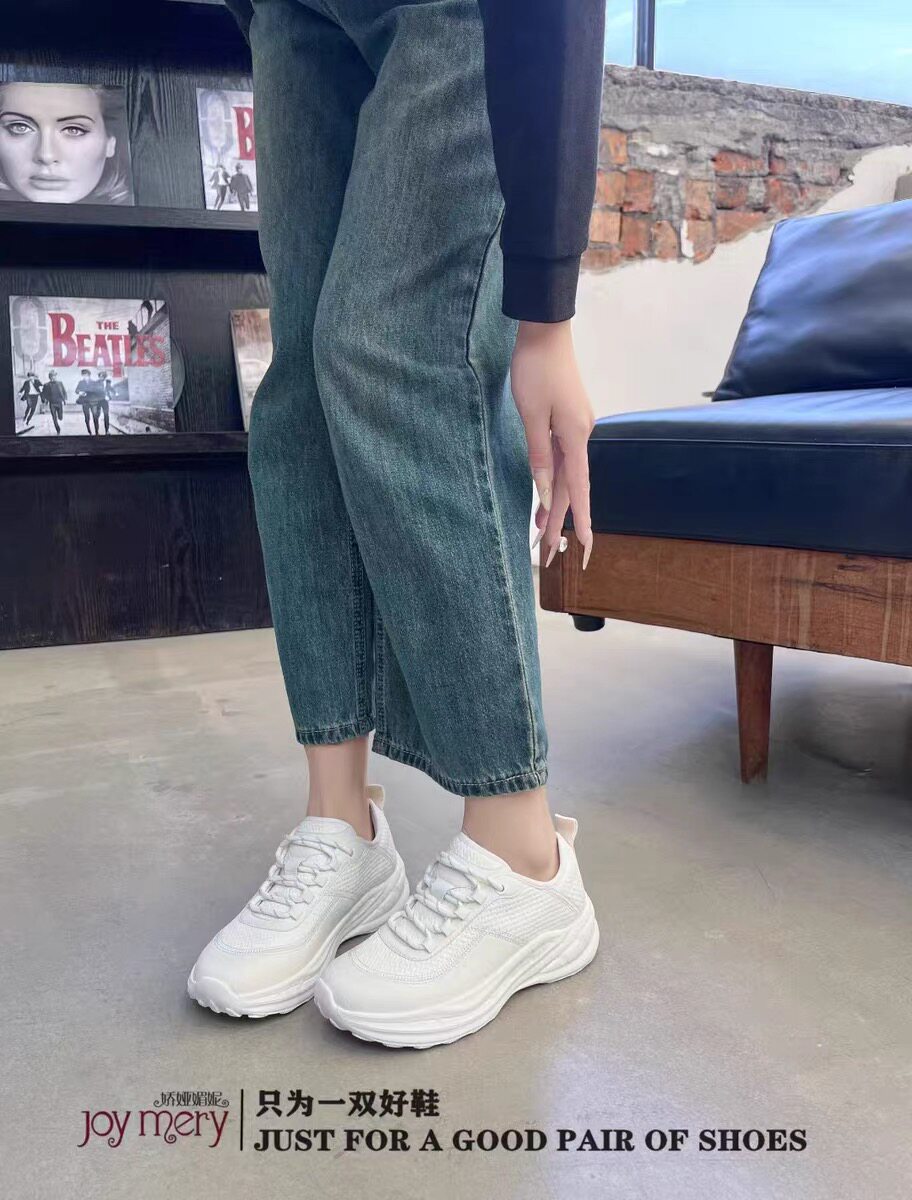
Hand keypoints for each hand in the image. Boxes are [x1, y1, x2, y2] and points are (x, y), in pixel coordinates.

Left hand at [509, 318, 594, 569]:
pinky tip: (547, 497)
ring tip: (543, 534)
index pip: (579, 488)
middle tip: (550, 554)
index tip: (584, 547)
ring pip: (568, 475)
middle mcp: (582, 435)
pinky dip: (556, 482)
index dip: (581, 520)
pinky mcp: (570, 421)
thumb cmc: (535, 370)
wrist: (545, 332)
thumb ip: (539, 456)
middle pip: (573, 487)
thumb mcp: (531, 416)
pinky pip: (565, 459)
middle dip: (561, 522)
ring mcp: (578, 428)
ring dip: (557, 505)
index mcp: (575, 436)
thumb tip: (547, 493)